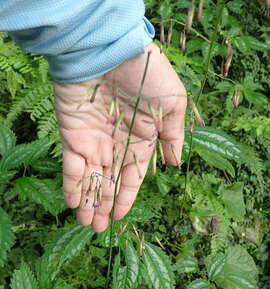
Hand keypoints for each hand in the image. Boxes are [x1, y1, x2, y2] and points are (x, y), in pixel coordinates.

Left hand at [54, 42, 186, 231]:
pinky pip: (72, 165)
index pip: (132, 176)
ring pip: (90, 178)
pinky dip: (72, 184)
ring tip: (85, 224)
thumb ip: (173, 136)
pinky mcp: (73, 134)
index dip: (127, 197)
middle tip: (98, 229)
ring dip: (87, 201)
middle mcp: (116, 144)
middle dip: (104, 205)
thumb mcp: (173, 105)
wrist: (115, 50)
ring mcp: (94, 140)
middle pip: (109, 181)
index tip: (120, 217)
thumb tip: (175, 164)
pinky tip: (73, 203)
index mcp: (141, 140)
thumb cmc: (148, 74)